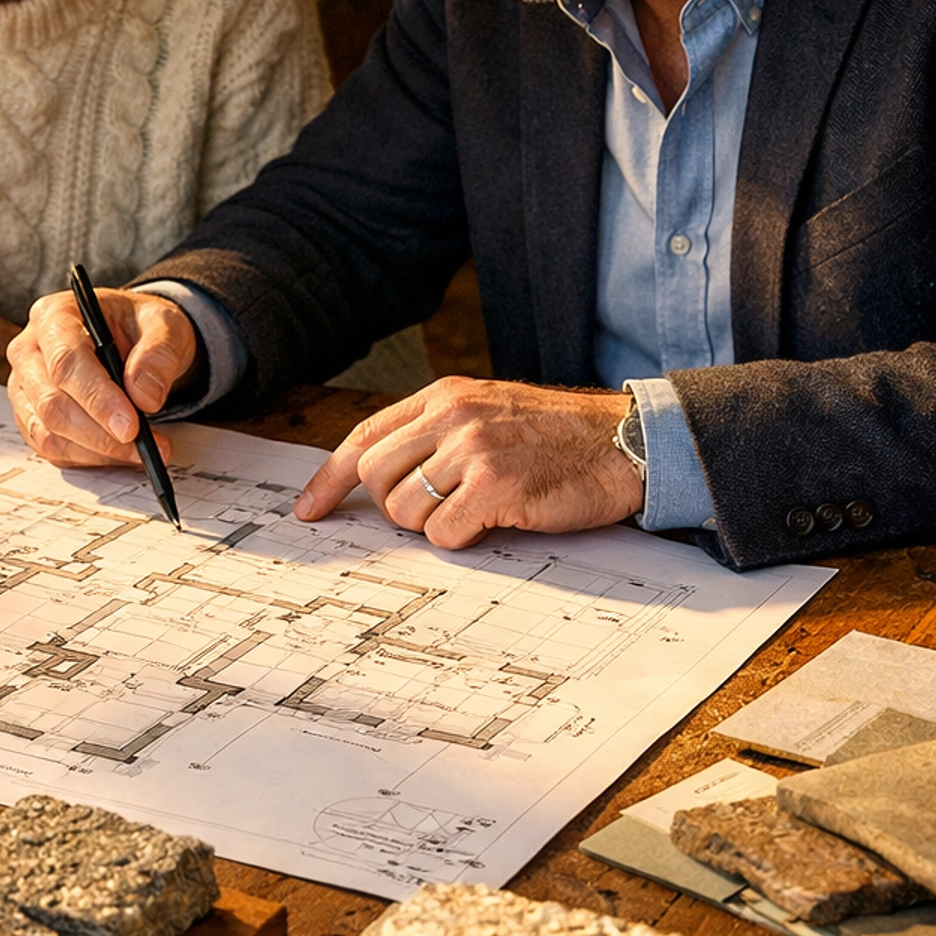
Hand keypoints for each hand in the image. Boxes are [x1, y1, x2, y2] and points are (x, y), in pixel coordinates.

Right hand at [7, 288, 196, 466]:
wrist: (133, 339)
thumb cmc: (140, 327)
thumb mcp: (164, 324)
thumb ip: (159, 354)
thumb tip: (144, 396)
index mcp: (55, 315)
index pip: (66, 361)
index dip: (97, 397)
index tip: (131, 425)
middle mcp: (29, 350)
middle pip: (52, 403)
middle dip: (100, 433)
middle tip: (144, 445)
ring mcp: (25, 387)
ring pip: (49, 433)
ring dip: (97, 451)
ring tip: (141, 451)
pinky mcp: (30, 417)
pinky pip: (52, 449)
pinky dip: (89, 458)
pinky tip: (119, 452)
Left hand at [295, 376, 643, 546]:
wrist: (626, 443)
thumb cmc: (559, 438)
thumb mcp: (490, 412)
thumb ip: (437, 434)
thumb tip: (381, 480)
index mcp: (445, 396)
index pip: (363, 436)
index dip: (329, 479)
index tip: (310, 509)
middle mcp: (452, 416)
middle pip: (374, 478)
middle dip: (394, 507)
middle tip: (437, 511)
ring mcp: (472, 450)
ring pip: (405, 511)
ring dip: (435, 525)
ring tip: (480, 509)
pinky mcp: (495, 485)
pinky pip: (442, 534)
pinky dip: (463, 540)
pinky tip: (497, 521)